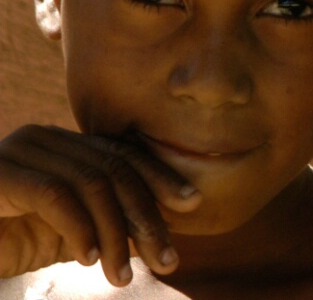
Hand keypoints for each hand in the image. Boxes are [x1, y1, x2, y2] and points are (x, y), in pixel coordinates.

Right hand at [0, 125, 200, 285]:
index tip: (192, 203)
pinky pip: (55, 193)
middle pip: (115, 169)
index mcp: (66, 146)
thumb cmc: (9, 240)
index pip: (125, 155)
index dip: (161, 177)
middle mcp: (46, 139)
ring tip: (123, 274)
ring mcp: (20, 149)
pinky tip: (89, 259)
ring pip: (92, 182)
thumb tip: (158, 231)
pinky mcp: (0, 171)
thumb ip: (108, 221)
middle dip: (146, 215)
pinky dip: (79, 228)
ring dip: (116, 233)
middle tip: (167, 257)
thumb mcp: (71, 232)